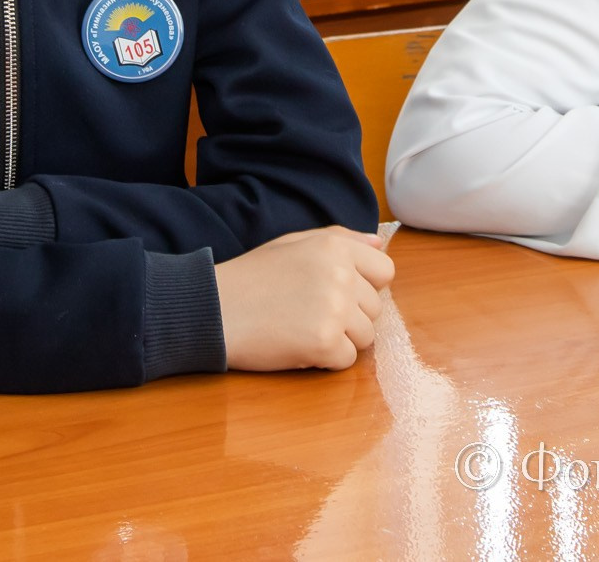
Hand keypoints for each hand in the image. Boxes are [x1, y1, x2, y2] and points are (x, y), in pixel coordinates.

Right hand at [215, 226, 394, 371]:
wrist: (214, 309)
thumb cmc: (252, 277)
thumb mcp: (295, 243)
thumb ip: (341, 238)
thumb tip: (380, 242)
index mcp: (336, 247)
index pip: (385, 271)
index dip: (365, 287)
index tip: (338, 293)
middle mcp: (341, 274)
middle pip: (375, 308)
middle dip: (350, 316)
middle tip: (309, 313)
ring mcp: (335, 309)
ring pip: (367, 336)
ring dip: (340, 339)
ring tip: (303, 328)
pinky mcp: (324, 341)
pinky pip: (347, 360)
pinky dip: (326, 359)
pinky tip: (298, 345)